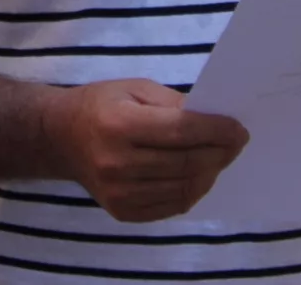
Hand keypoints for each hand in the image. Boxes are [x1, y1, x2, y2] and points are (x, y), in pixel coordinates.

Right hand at [46, 80, 248, 222]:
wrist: (60, 138)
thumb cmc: (101, 105)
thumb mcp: (134, 88)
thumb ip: (174, 104)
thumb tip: (214, 122)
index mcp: (119, 124)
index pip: (181, 131)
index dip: (216, 131)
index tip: (240, 129)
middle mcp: (117, 163)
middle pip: (187, 163)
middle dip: (220, 153)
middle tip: (236, 143)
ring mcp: (119, 193)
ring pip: (184, 188)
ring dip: (210, 173)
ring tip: (218, 158)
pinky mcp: (122, 212)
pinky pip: (172, 206)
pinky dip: (192, 191)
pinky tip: (197, 176)